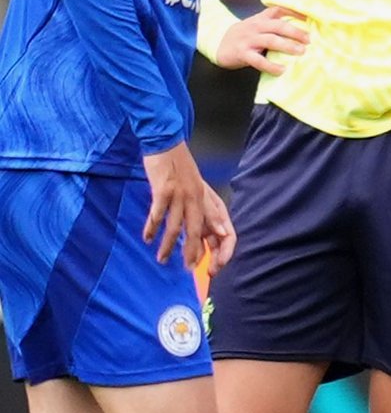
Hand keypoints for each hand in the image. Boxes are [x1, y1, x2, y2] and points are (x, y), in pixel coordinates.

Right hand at [142, 143, 233, 269]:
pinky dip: (151, 228)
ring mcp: (179, 195)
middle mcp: (196, 200)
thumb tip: (221, 234)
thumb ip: (208, 211)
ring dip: (168, 246)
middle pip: (196, 233)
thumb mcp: (200, 190)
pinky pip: (157, 214)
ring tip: (162, 260)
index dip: (219, 250)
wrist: (165, 142)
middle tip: (188, 270)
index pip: (221, 231)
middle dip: (192, 253)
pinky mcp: (163, 190)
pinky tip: (147, 239)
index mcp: (208, 200)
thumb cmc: (182, 168)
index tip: (212, 265)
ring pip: (175, 227)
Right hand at [216, 6, 308, 74]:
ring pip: (270, 40)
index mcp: (259, 19)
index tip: (308, 17)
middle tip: (309, 39)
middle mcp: (255, 27)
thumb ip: (271, 25)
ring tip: (301, 51)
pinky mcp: (243, 53)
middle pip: (277, 26)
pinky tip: (282, 70)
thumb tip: (296, 29)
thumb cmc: (243, 38)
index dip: (293, 12)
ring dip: (287, 45)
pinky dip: (271, 66)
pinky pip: (259, 60)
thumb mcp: (255, 26)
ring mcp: (248, 40)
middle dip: (295, 32)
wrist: (218, 46)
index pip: (277, 10)